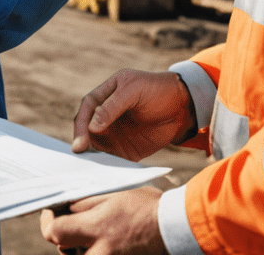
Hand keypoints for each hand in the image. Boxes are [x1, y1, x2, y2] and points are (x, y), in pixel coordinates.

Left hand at [40, 187, 164, 253]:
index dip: (48, 221)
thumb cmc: (146, 206)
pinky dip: (96, 250)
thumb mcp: (113, 194)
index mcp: (96, 229)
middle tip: (74, 220)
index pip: (54, 233)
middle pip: (64, 250)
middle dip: (65, 235)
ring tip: (94, 230)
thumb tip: (62, 205)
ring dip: (80, 246)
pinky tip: (106, 240)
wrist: (176, 229)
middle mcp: (100, 254)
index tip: (51, 212)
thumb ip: (84, 203)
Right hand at [71, 69, 194, 159]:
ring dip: (92, 156)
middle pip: (87, 128)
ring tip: (89, 169)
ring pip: (96, 145)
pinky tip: (106, 173)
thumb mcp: (133, 91)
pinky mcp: (127, 149)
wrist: (182, 107)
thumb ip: (112, 107)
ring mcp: (116, 133)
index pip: (87, 108)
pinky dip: (107, 166)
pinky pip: (113, 159)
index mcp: (106, 95)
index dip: (81, 123)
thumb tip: (92, 126)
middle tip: (81, 156)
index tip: (81, 142)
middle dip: (82, 141)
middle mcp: (107, 115)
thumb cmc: (156, 90)